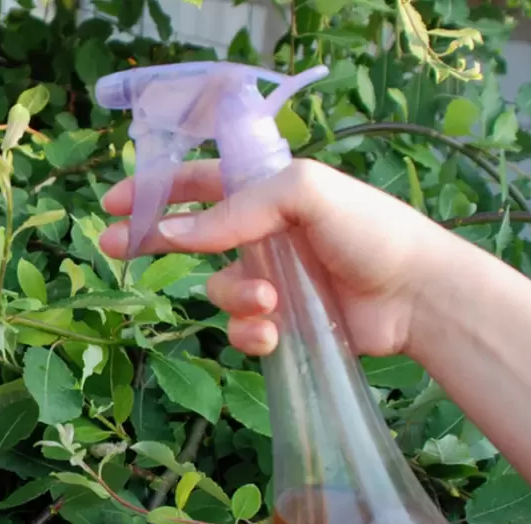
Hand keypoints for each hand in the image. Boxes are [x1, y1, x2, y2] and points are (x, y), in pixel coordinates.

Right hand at [98, 158, 461, 356]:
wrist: (419, 294)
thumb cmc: (370, 230)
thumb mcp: (304, 194)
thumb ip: (237, 209)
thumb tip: (175, 232)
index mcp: (265, 193)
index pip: (197, 184)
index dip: (153, 190)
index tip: (112, 202)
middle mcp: (262, 235)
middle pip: (190, 238)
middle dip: (152, 242)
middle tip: (111, 248)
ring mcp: (271, 280)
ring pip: (218, 291)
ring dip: (235, 297)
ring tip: (271, 301)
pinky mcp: (283, 323)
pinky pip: (242, 330)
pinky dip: (251, 333)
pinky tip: (274, 332)